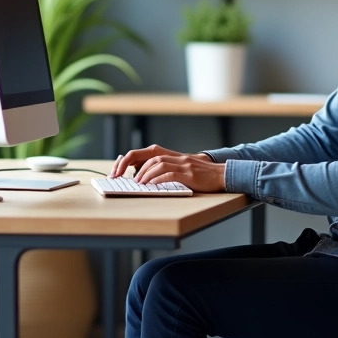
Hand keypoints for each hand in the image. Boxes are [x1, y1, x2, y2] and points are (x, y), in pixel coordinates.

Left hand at [112, 144, 226, 191]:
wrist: (221, 175)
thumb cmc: (200, 175)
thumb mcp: (180, 169)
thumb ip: (164, 169)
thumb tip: (142, 175)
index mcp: (171, 155)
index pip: (144, 153)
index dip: (128, 160)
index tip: (116, 171)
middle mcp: (176, 157)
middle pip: (149, 156)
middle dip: (131, 166)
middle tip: (121, 177)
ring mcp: (183, 164)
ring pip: (158, 164)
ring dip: (145, 173)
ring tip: (138, 183)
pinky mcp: (189, 174)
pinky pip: (170, 174)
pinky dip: (159, 179)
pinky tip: (151, 184)